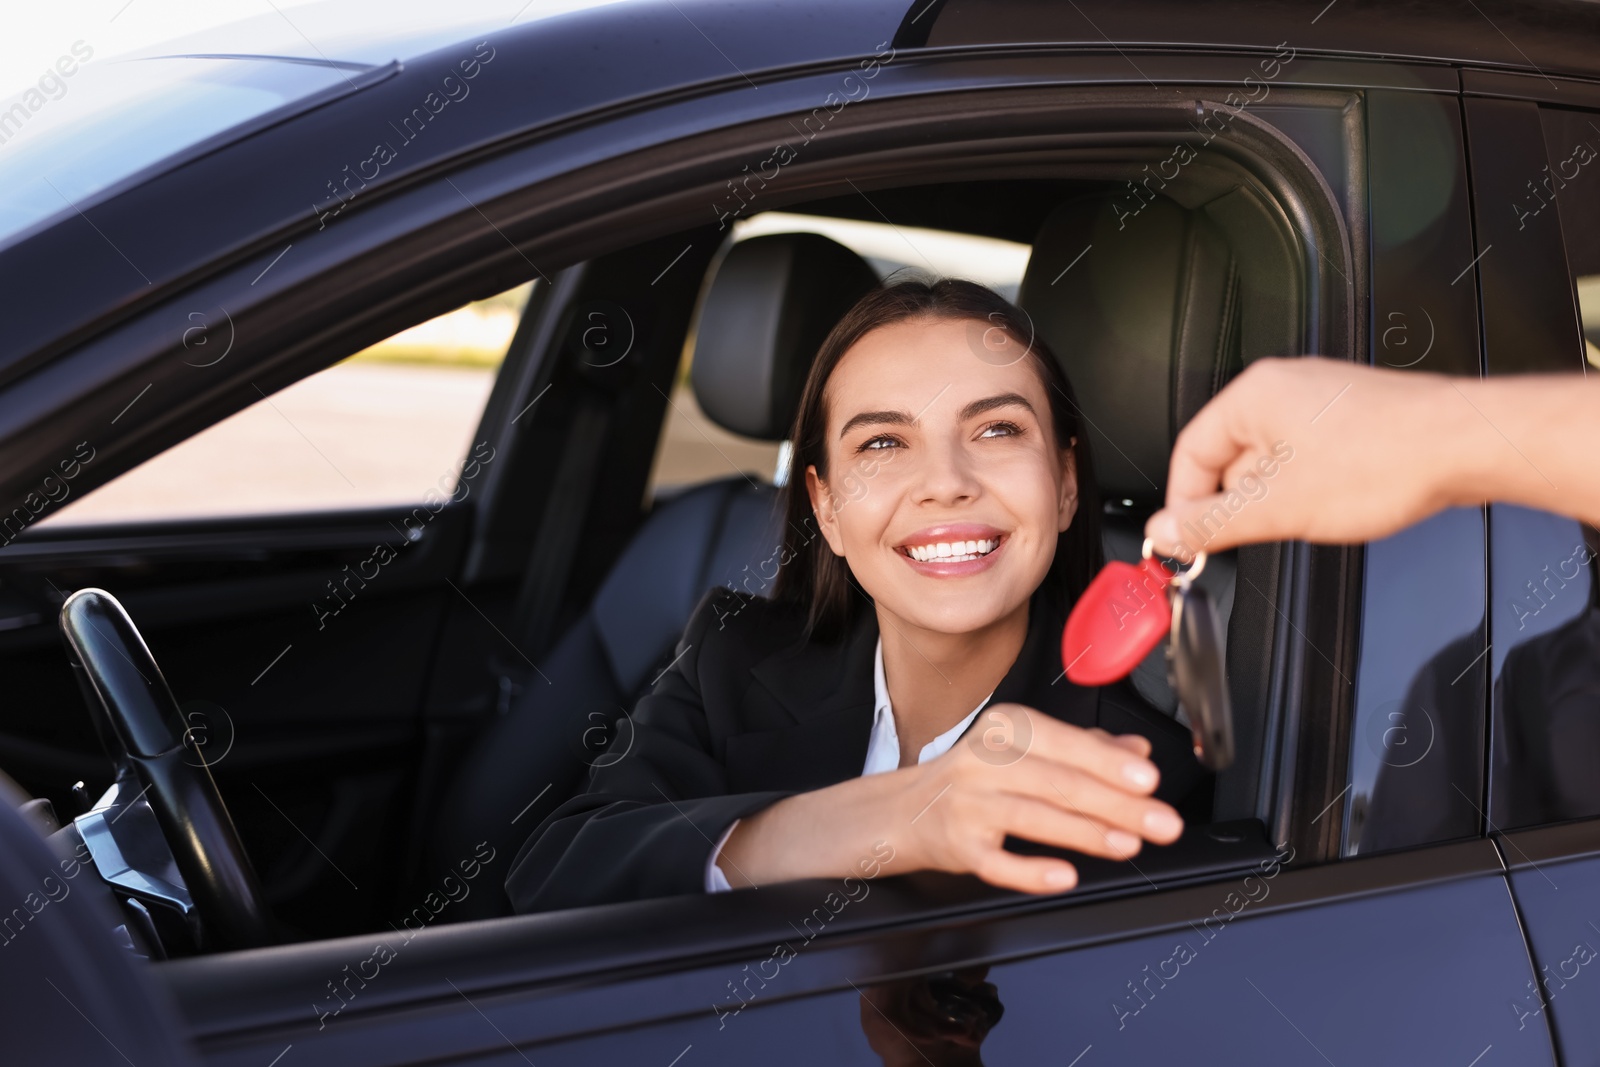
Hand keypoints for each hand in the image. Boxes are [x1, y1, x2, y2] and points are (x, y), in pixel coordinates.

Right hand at [896, 703, 1183, 893]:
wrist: (905, 810)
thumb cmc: (976, 777)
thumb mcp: (1024, 750)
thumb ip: (1084, 749)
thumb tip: (1138, 753)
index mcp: (1007, 728)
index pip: (1065, 743)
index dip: (1108, 763)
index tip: (1148, 780)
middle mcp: (983, 759)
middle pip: (1057, 781)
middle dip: (1116, 804)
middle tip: (1160, 823)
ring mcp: (968, 803)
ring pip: (1033, 816)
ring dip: (1086, 832)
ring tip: (1127, 844)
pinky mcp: (957, 846)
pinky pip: (997, 861)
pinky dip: (1031, 870)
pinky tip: (1064, 875)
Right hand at [1143, 357, 1468, 557]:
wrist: (1468, 446)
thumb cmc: (1387, 458)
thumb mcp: (1277, 507)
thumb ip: (1211, 522)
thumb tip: (1165, 531)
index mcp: (1254, 396)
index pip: (1189, 451)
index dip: (1183, 503)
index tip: (1188, 539)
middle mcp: (1285, 388)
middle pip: (1229, 457)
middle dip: (1238, 502)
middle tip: (1253, 535)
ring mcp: (1321, 400)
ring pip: (1272, 461)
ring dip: (1278, 497)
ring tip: (1309, 516)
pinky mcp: (1352, 417)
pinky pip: (1309, 457)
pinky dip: (1311, 486)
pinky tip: (1337, 504)